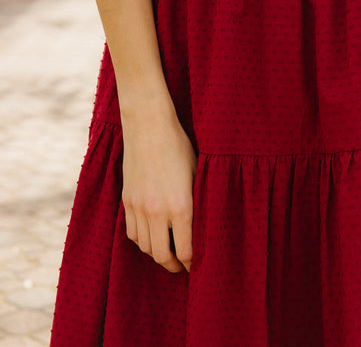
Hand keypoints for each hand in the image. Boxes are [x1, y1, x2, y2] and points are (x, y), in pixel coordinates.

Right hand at [120, 96, 197, 273]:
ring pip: (145, 246)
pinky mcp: (127, 200)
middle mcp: (157, 211)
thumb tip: (201, 226)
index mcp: (181, 206)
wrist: (148, 126)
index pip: (186, 250)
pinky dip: (142, 240)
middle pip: (162, 255)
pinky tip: (151, 235)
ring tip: (167, 252)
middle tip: (182, 266)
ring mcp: (138, 207)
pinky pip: (131, 232)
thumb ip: (197, 203)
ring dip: (157, 253)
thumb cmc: (178, 146)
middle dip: (174, 265)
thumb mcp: (196, 174)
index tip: (197, 266)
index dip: (192, 263)